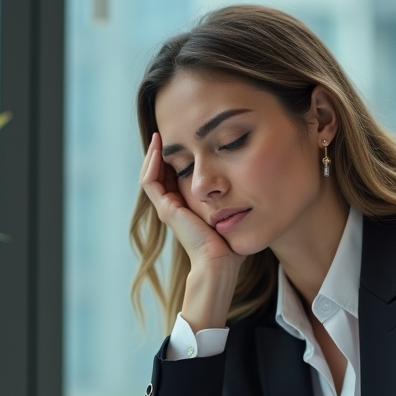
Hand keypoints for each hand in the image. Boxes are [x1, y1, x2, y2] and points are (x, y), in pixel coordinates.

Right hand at [140, 132, 239, 272]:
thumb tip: (245, 182)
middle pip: (160, 174)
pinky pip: (150, 181)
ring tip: (159, 136)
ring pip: (151, 175)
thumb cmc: (229, 243)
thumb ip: (229, 199)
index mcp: (184, 208)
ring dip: (153, 155)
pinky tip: (160, 148)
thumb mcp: (227, 212)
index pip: (173, 177)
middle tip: (166, 133)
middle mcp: (172, 207)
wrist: (219, 262)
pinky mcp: (166, 209)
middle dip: (162, 154)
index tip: (184, 141)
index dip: (175, 159)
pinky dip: (152, 163)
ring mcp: (166, 208)